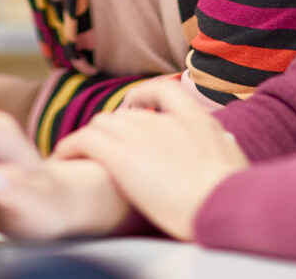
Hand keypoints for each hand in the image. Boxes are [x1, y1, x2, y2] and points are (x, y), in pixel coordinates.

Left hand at [54, 79, 246, 240]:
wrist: (223, 206)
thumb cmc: (233, 193)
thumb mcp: (234, 158)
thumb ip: (221, 142)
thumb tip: (224, 138)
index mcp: (194, 118)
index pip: (162, 89)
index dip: (143, 96)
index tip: (135, 108)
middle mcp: (163, 121)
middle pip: (124, 114)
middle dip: (112, 130)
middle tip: (104, 149)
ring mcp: (140, 136)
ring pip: (101, 124)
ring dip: (89, 139)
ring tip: (78, 154)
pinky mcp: (119, 157)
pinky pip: (84, 141)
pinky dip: (70, 147)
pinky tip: (62, 157)